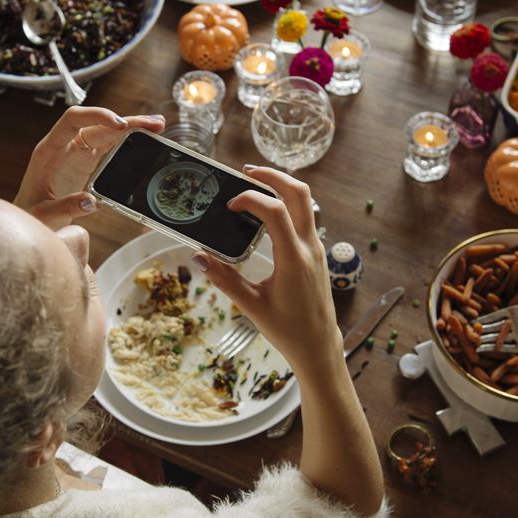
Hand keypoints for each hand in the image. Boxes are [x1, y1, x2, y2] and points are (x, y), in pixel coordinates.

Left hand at [14, 106, 163, 227]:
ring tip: (157, 126)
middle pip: (97, 123)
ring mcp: (77, 152)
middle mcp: (65, 145)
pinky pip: (110, 146)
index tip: (120, 125)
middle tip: (154, 124)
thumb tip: (93, 201)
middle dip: (126, 121)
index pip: (72, 120)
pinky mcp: (88, 162)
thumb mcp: (44, 214)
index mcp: (50, 150)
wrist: (30, 218)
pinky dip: (128, 142)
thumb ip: (65, 207)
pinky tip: (146, 139)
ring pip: (107, 132)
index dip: (97, 116)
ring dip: (131, 128)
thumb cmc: (31, 213)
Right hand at [192, 166, 341, 373]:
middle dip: (273, 176)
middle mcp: (309, 248)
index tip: (231, 206)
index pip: (276, 211)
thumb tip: (198, 257)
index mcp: (294, 259)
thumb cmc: (288, 330)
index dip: (251, 199)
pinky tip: (266, 212)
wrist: (319, 346)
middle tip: (246, 171)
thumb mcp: (251, 306)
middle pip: (300, 193)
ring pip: (306, 202)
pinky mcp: (316, 253)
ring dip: (282, 187)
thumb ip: (224, 279)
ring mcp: (316, 249)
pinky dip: (287, 205)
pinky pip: (305, 217)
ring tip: (254, 185)